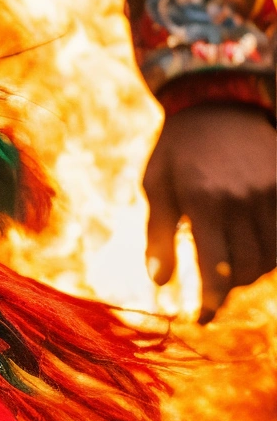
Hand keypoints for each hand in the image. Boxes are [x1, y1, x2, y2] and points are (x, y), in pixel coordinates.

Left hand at [144, 102, 275, 320]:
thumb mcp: (156, 185)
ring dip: (253, 271)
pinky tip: (255, 249)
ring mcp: (270, 191)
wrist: (218, 102)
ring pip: (271, 257)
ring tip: (234, 266)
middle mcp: (242, 198)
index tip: (202, 317)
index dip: (210, 301)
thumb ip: (158, 235)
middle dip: (230, 286)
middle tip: (215, 287)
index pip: (215, 269)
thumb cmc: (177, 149)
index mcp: (204, 201)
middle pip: (248, 269)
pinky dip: (272, 252)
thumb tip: (159, 281)